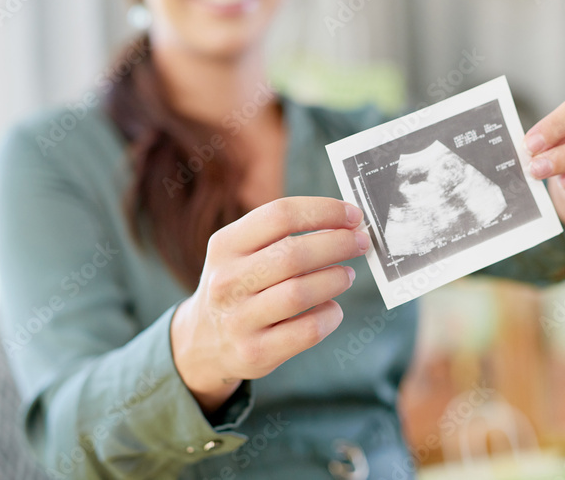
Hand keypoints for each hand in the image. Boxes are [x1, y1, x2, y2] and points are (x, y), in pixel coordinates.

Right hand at [170, 197, 367, 411]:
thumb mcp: (241, 251)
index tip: (353, 215)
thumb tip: (346, 222)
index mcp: (225, 245)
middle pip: (294, 254)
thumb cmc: (239, 284)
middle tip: (361, 243)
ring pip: (300, 293)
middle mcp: (227, 281)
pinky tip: (333, 308)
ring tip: (347, 275)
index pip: (280, 215)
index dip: (324, 211)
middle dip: (338, 244)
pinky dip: (330, 316)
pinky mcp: (255, 353)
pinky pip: (306, 331)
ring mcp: (239, 319)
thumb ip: (283, 233)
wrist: (204, 342)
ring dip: (335, 279)